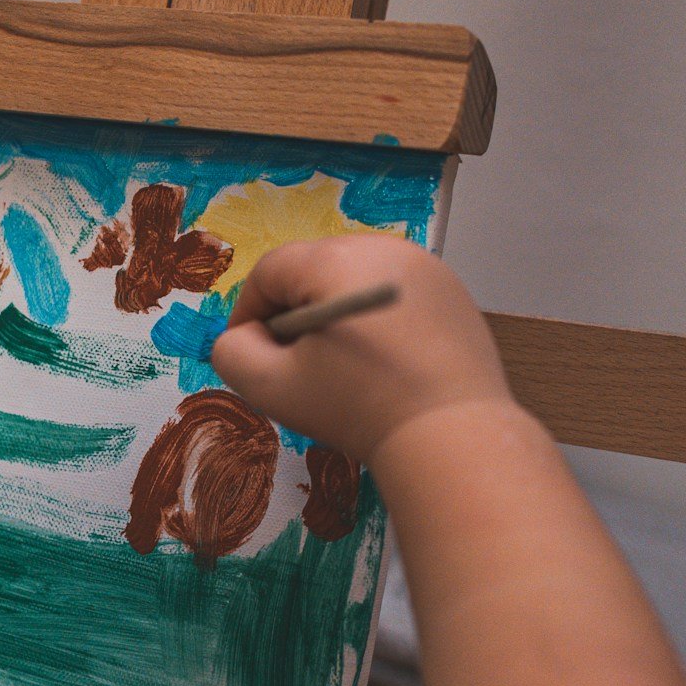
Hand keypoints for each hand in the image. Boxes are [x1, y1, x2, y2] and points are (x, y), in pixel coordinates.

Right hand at [208, 234, 511, 463]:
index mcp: (334, 260)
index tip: (252, 354)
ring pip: (355, 281)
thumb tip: (245, 336)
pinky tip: (381, 364)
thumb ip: (232, 352)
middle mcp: (382, 248)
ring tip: (340, 365)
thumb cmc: (357, 408)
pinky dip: (378, 321)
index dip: (249, 313)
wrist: (450, 436)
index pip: (270, 272)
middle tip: (296, 364)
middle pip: (314, 270)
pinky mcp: (452, 292)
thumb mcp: (270, 386)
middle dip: (295, 312)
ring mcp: (424, 267)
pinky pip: (394, 295)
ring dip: (337, 315)